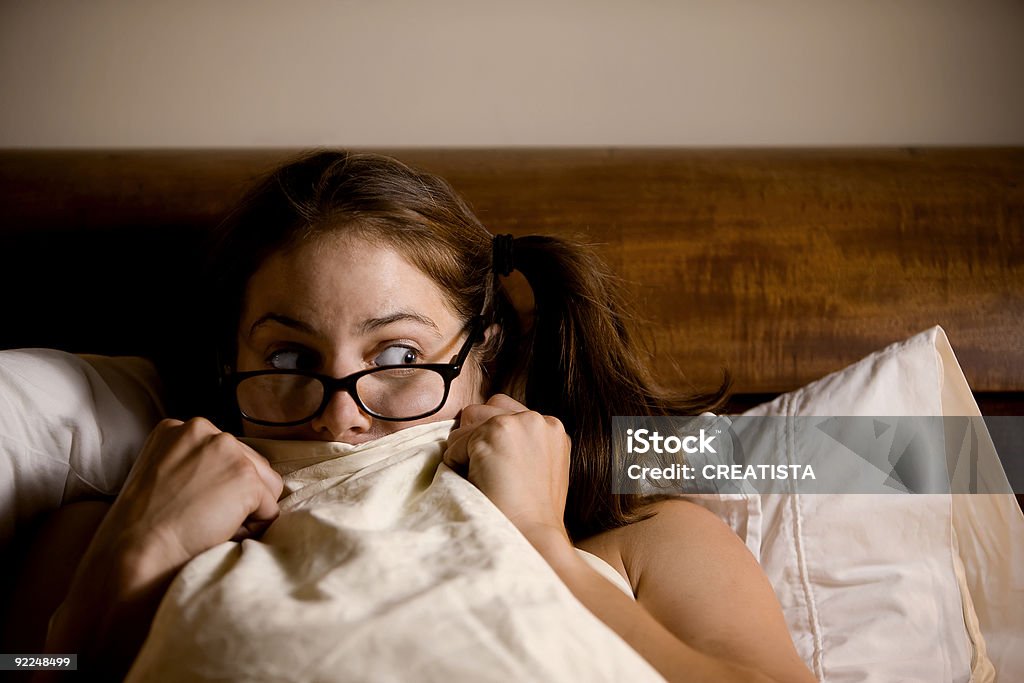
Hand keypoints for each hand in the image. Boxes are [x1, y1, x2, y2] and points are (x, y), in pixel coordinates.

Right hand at [101, 417, 283, 574]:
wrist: (136, 552)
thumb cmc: (142, 528)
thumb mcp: (159, 476)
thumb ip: (193, 465)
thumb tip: (228, 480)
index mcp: (179, 429)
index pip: (226, 455)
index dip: (217, 487)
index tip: (188, 504)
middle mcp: (204, 430)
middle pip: (250, 465)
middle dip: (236, 497)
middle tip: (198, 518)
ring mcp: (227, 451)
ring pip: (266, 486)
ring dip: (247, 511)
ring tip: (208, 524)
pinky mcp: (246, 477)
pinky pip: (270, 511)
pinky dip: (253, 529)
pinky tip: (219, 532)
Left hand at [443, 394, 571, 542]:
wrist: (533, 535)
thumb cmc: (532, 514)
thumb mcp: (542, 469)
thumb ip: (523, 445)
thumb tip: (482, 434)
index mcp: (552, 428)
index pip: (505, 409)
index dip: (489, 434)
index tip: (492, 463)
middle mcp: (538, 420)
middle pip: (483, 410)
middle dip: (474, 438)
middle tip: (483, 472)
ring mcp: (518, 424)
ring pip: (466, 424)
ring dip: (464, 451)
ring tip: (480, 479)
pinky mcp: (496, 433)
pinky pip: (456, 444)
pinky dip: (456, 465)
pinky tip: (476, 484)